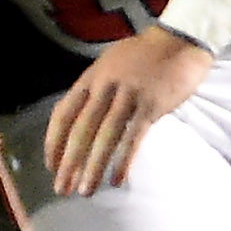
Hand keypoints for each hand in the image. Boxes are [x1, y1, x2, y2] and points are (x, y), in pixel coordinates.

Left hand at [43, 25, 213, 194]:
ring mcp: (129, 96)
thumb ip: (94, 89)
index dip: (54, 141)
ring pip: (105, 137)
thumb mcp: (109, 64)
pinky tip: (117, 180)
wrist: (180, 39)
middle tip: (61, 188)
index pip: (63, 113)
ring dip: (93, 167)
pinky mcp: (151, 105)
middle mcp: (105, 87)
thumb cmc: (144, 54)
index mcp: (91, 78)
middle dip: (68, 163)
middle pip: (81, 130)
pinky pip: (133, 138)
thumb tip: (80, 117)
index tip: (50, 165)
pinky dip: (123, 161)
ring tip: (86, 191)